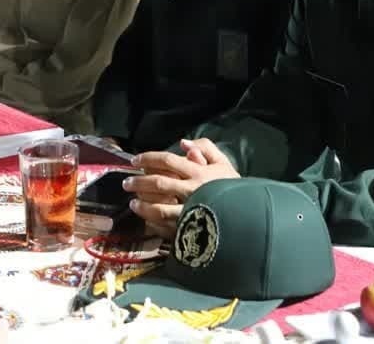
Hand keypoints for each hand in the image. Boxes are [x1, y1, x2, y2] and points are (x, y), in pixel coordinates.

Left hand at [123, 139, 238, 234]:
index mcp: (199, 172)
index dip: (148, 158)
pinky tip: (146, 220)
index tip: (135, 160)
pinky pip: (166, 226)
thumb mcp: (223, 163)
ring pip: (158, 207)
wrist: (247, 217)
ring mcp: (190, 211)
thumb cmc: (233, 188)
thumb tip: (183, 143)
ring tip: (133, 203)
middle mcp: (192, 190)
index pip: (168, 160)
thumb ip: (205, 148)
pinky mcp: (190, 229)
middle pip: (158, 182)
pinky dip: (153, 222)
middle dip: (139, 181)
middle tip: (126, 182)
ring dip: (142, 205)